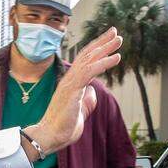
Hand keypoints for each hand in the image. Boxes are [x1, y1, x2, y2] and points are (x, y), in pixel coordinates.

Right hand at [25, 27, 122, 156]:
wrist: (49, 136)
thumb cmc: (62, 127)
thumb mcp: (79, 112)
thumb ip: (86, 101)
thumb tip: (93, 92)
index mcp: (71, 84)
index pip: (85, 61)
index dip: (97, 50)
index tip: (109, 42)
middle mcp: (69, 79)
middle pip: (87, 55)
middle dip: (102, 42)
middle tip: (115, 32)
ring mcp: (69, 83)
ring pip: (89, 59)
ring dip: (105, 48)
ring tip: (119, 39)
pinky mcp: (72, 90)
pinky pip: (89, 71)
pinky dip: (103, 62)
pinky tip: (116, 57)